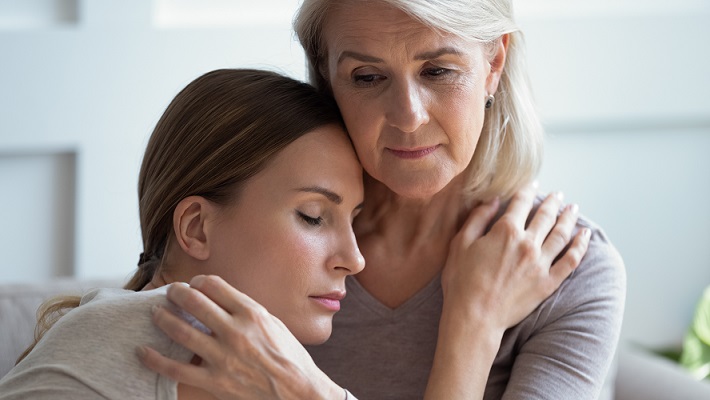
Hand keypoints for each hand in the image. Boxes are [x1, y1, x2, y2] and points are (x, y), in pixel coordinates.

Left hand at [138, 275, 342, 399]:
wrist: (297, 392)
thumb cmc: (289, 358)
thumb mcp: (273, 324)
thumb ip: (247, 311)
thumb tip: (223, 300)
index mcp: (252, 314)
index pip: (216, 286)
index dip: (200, 281)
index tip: (195, 283)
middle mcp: (235, 332)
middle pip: (195, 303)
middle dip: (177, 293)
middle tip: (171, 292)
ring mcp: (223, 357)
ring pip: (181, 331)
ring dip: (163, 318)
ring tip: (156, 312)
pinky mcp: (214, 381)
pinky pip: (176, 369)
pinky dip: (155, 359)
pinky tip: (143, 350)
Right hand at [441, 182, 590, 331]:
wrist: (475, 317)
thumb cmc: (461, 282)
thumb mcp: (460, 244)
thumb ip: (477, 219)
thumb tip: (492, 200)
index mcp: (505, 231)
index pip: (521, 203)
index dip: (528, 190)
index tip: (533, 184)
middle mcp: (527, 244)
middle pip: (545, 216)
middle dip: (552, 202)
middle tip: (558, 194)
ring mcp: (540, 264)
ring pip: (562, 234)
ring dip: (569, 218)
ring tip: (573, 208)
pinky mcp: (548, 283)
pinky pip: (571, 261)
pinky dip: (580, 246)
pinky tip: (584, 236)